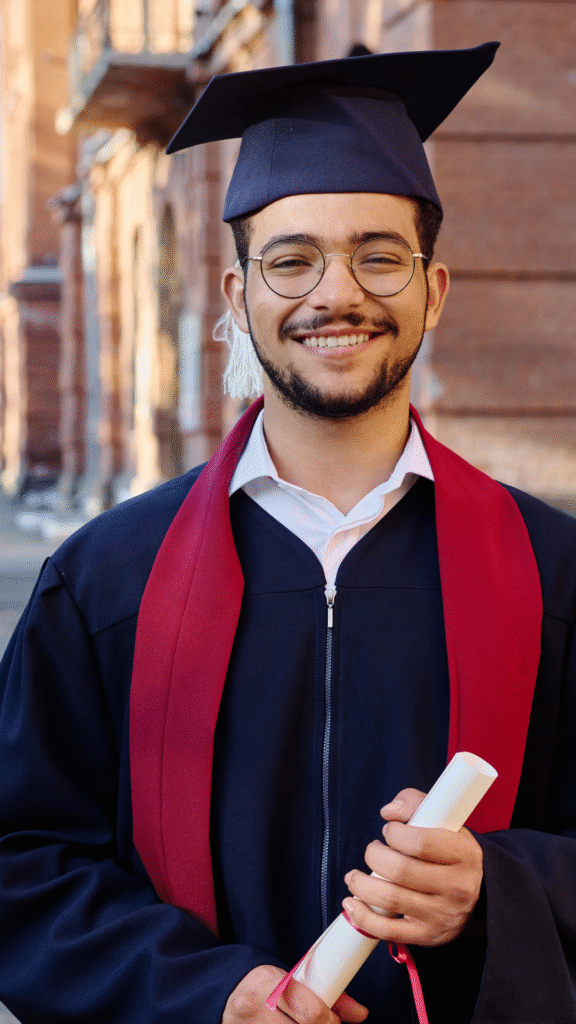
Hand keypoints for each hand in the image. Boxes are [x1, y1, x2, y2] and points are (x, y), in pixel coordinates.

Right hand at [222, 965, 367, 1022]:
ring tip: (298, 1023)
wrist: (222, 993)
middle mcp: (253, 1008)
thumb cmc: (262, 986)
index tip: (332, 1022)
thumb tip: (361, 1014)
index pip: (311, 1014)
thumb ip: (326, 994)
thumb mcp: (289, 979)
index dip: (329, 1022)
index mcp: (268, 983)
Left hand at [342, 787, 483, 946]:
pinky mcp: (428, 935)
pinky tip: (351, 903)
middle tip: (373, 850)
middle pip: (400, 870)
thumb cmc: (450, 853)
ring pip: (390, 900)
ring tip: (354, 876)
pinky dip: (363, 917)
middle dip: (374, 856)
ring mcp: (442, 915)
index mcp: (463, 854)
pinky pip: (388, 931)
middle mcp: (456, 887)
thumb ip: (416, 804)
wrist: (478, 896)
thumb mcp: (444, 822)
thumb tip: (388, 812)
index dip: (394, 833)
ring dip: (362, 885)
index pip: (420, 842)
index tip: (389, 831)